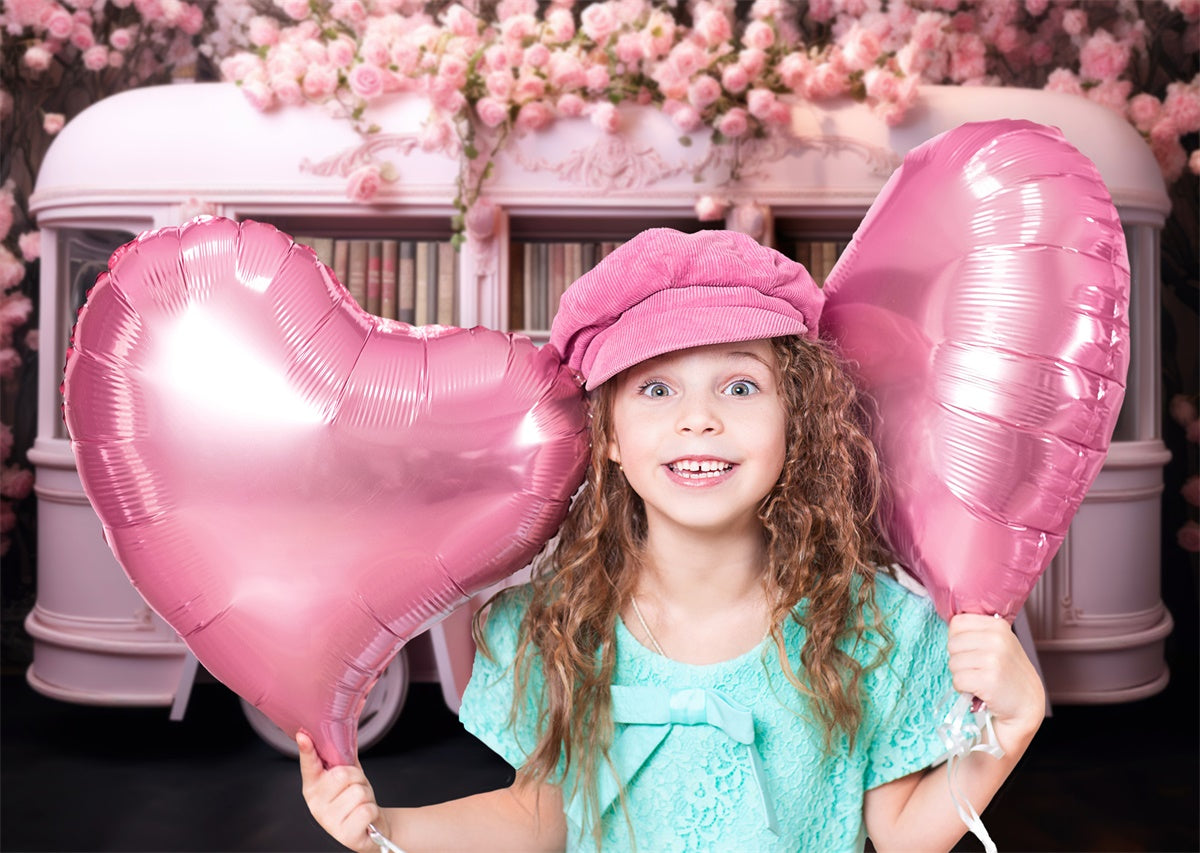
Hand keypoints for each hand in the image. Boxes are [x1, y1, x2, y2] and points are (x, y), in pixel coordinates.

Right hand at [298, 731, 389, 852]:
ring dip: (366, 796)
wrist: (370, 828)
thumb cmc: (356, 799)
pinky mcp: (344, 835)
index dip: (307, 750)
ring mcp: (328, 821)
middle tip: (356, 789)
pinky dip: (372, 811)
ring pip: (357, 792)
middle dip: (358, 778)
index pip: (309, 765)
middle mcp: (316, 804)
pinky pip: (366, 810)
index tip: (303, 736)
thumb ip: (343, 757)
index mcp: (314, 786)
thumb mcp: (349, 777)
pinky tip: (364, 818)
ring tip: (360, 804)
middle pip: (343, 775)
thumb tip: (345, 730)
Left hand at [946, 614, 1044, 745]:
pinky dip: (962, 688)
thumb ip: (979, 632)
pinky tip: (978, 690)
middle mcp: (997, 639)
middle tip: (976, 668)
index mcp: (998, 626)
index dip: (958, 638)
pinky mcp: (988, 680)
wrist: (1026, 703)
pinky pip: (957, 680)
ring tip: (979, 679)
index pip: (957, 622)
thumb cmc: (1008, 672)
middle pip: (952, 643)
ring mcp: (993, 659)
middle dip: (958, 658)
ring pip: (953, 662)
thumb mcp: (1000, 642)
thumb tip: (951, 626)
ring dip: (961, 674)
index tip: (971, 650)